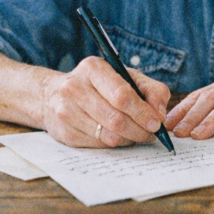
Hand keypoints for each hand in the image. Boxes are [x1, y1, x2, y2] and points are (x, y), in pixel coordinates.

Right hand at [37, 56, 170, 147]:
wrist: (53, 95)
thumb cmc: (98, 85)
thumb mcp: (125, 76)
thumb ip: (150, 89)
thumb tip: (160, 112)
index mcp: (92, 68)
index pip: (122, 95)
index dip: (143, 112)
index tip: (157, 122)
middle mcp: (75, 88)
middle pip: (116, 118)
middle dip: (140, 129)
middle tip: (152, 133)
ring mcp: (66, 111)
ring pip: (109, 136)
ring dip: (129, 139)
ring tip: (137, 134)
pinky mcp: (64, 132)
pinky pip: (99, 145)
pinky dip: (115, 143)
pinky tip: (119, 136)